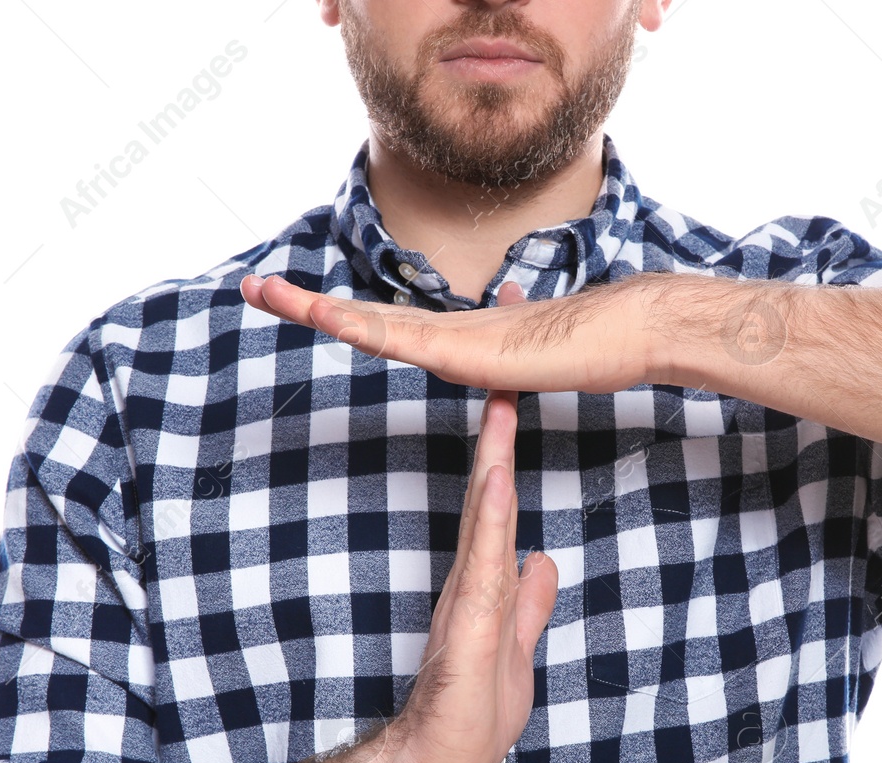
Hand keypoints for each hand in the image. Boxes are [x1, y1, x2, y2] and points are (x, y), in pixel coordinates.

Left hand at [238, 271, 660, 393]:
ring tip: (267, 294)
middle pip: (362, 315)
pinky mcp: (468, 352)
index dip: (338, 314)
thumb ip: (505, 346)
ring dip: (316, 309)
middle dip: (306, 303)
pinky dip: (362, 329)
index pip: (382, 325)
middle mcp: (445, 330)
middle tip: (254, 289)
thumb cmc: (588, 343)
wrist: (627, 331)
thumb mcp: (530, 354)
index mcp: (453, 336)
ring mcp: (453, 339)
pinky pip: (404, 342)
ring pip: (371, 323)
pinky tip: (328, 319)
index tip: (295, 302)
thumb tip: (497, 323)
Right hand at [379, 288, 559, 762]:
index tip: (513, 392)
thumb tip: (543, 561)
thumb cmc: (470, 713)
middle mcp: (474, 575)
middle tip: (500, 365)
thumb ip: (527, 604)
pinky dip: (490, 518)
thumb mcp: (515, 647)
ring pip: (484, 514)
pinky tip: (496, 479)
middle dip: (499, 428)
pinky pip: (482, 561)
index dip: (507, 446)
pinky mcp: (465, 625)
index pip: (500, 498)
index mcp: (487, 577)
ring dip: (494, 458)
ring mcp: (467, 596)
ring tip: (500, 400)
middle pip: (489, 489)